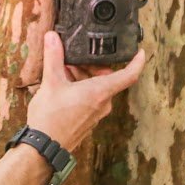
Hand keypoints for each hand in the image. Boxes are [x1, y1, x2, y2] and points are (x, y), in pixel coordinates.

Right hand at [26, 32, 144, 150]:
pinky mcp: (88, 120)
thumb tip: (52, 37)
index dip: (137, 62)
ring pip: (98, 88)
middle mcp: (103, 103)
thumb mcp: (51, 82)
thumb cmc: (50, 118)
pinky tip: (62, 85)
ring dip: (84, 76)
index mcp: (100, 92)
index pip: (129, 75)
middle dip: (93, 65)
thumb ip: (53, 57)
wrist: (43, 148)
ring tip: (64, 70)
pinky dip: (81, 88)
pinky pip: (91, 99)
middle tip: (76, 57)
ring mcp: (96, 114)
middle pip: (108, 78)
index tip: (140, 51)